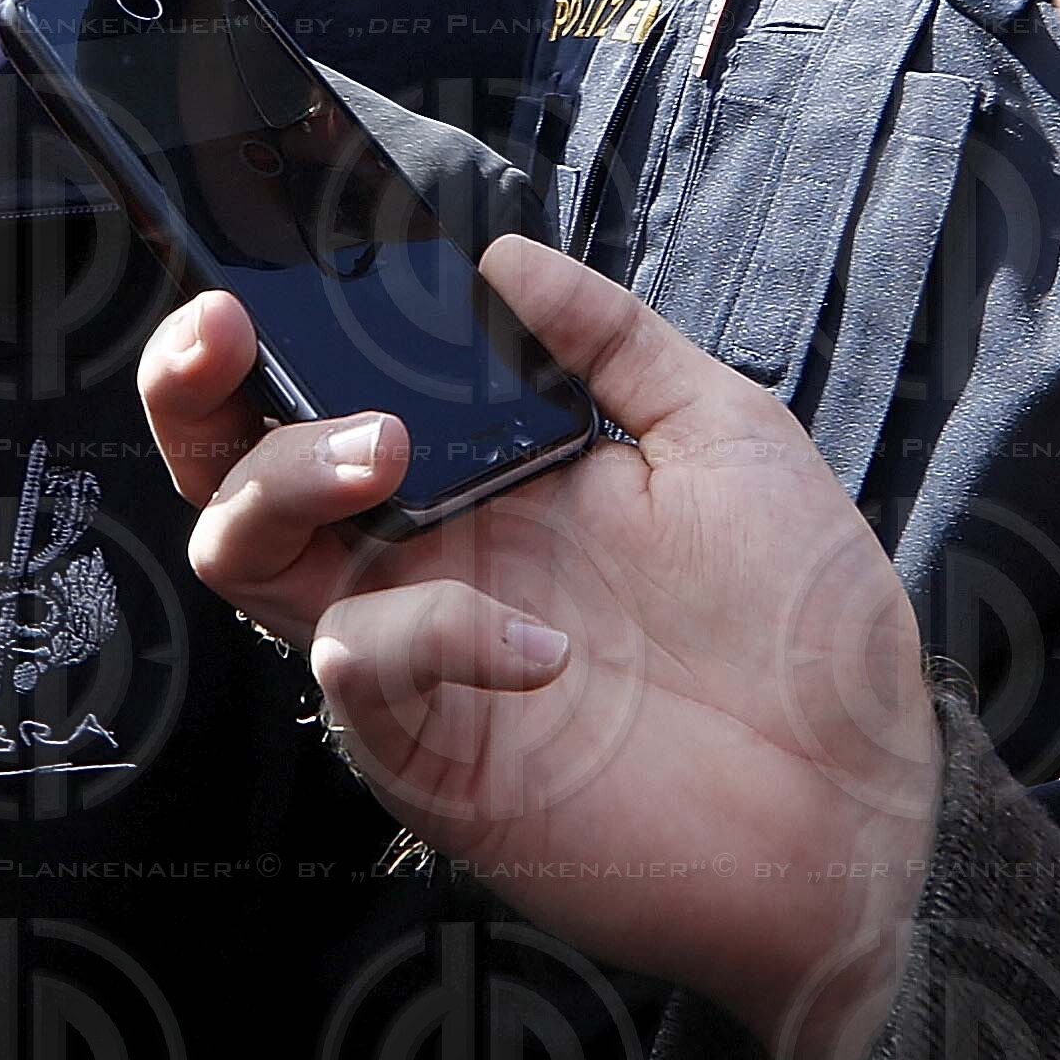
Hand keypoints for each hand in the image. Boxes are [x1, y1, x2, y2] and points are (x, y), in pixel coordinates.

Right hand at [139, 239, 939, 1059]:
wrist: (866, 805)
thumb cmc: (804, 633)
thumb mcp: (723, 437)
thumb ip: (609, 339)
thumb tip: (500, 254)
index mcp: (467, 483)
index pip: (312, 397)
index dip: (252, 338)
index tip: (257, 274)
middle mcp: (414, 560)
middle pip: (229, 473)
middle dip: (193, 392)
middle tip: (235, 331)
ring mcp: (410, 658)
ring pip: (245, 560)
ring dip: (286, 481)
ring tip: (388, 451)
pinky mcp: (427, 756)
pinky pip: (363, 672)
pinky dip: (435, 634)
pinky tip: (544, 647)